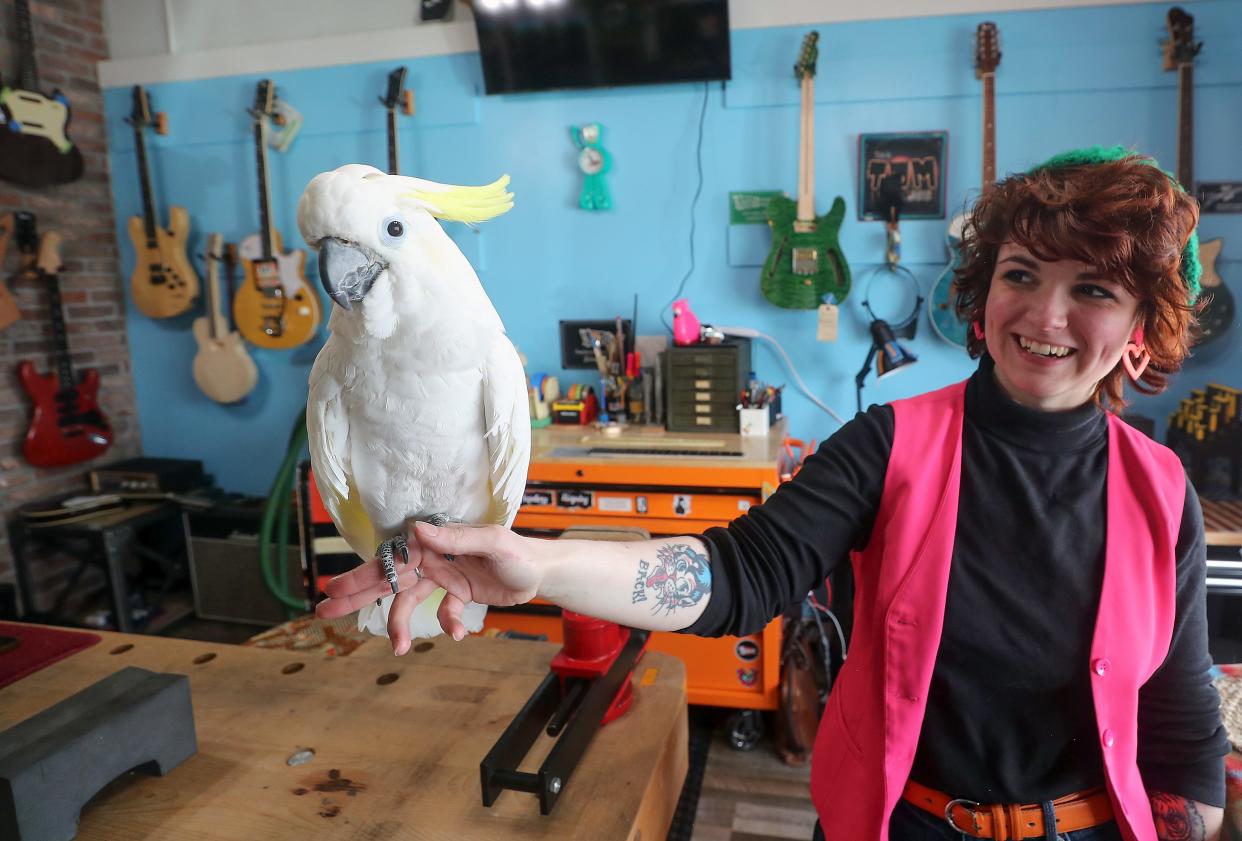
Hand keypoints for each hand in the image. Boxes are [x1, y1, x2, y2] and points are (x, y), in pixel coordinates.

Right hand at [314, 522, 547, 654]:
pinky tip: (459, 634)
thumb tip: (418, 530)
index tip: (335, 590)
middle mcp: (434, 558)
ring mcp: (444, 577)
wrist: (542, 572)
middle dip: (358, 596)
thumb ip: (455, 538)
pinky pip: (441, 613)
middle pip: (389, 579)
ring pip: (409, 601)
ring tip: (398, 648)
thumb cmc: (519, 552)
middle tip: (325, 612)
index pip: (391, 559)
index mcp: (435, 542)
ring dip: (400, 624)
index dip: (362, 575)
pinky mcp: (458, 594)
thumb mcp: (491, 542)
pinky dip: (446, 625)